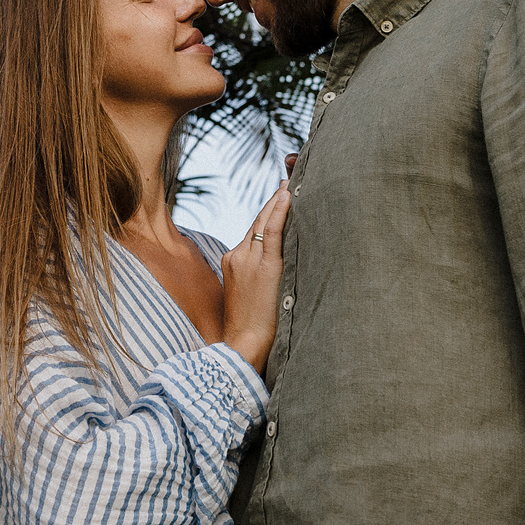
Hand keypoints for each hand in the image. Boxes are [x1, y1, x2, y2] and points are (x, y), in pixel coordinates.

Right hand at [218, 180, 289, 371]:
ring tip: (292, 183)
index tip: (279, 196)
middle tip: (288, 180)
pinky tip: (288, 196)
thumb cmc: (251, 329)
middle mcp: (237, 255)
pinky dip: (279, 211)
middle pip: (258, 220)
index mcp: (233, 260)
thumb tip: (281, 268)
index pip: (253, 229)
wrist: (243, 345)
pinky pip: (271, 231)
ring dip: (279, 201)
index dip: (267, 212)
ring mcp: (248, 259)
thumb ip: (260, 276)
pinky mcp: (262, 266)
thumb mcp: (251, 296)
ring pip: (264, 222)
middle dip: (274, 200)